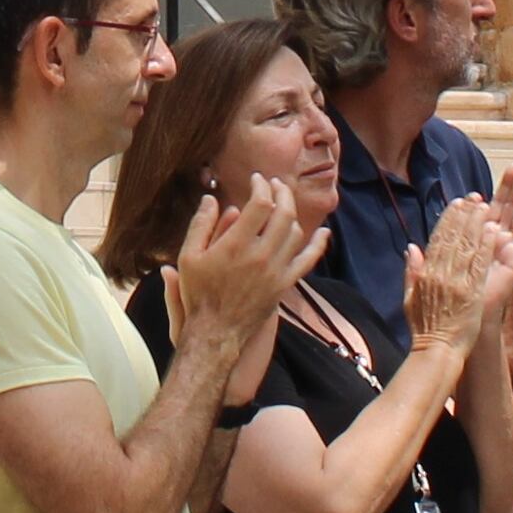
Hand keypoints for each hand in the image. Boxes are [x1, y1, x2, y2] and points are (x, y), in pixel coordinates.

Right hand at [170, 176, 320, 396]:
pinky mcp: (284, 285)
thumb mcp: (188, 257)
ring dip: (292, 213)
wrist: (215, 332)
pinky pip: (308, 261)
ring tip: (284, 204)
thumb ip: (201, 225)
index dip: (261, 186)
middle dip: (282, 192)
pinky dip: (318, 245)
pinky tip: (324, 233)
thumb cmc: (199, 294)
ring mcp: (276, 271)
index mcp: (236, 245)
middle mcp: (261, 255)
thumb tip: (211, 198)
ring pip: (295, 232)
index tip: (257, 179)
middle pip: (283, 213)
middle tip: (275, 184)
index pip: (261, 204)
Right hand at [406, 194, 512, 367]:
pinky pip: (480, 265)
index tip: (457, 203)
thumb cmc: (424, 330)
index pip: (438, 239)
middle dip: (464, 215)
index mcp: (426, 273)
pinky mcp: (471, 293)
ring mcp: (456, 283)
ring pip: (466, 246)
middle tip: (475, 197)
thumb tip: (411, 247)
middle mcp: (439, 274)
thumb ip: (411, 272)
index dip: (448, 219)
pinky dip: (486, 246)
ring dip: (476, 224)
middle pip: (453, 237)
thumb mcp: (409, 299)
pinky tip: (493, 231)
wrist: (436, 351)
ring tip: (486, 207)